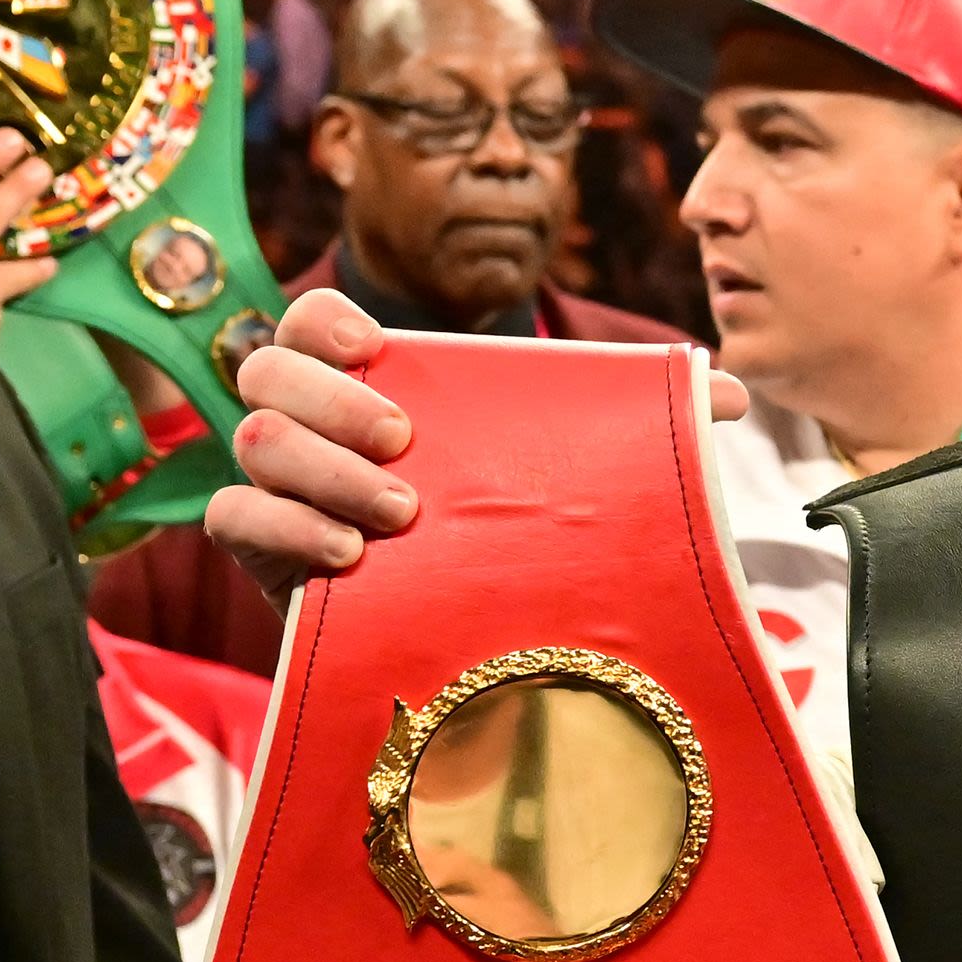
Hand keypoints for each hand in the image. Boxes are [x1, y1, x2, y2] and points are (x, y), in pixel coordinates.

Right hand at [201, 289, 745, 606]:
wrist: (485, 640)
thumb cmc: (522, 533)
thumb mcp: (578, 476)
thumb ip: (642, 427)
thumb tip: (728, 395)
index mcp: (376, 386)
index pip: (314, 320)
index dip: (327, 321)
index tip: (376, 347)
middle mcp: (317, 427)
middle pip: (266, 372)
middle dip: (330, 400)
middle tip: (405, 442)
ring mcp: (284, 489)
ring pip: (254, 442)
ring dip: (320, 469)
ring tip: (398, 513)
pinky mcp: (269, 554)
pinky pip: (233, 519)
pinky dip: (283, 528)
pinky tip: (347, 556)